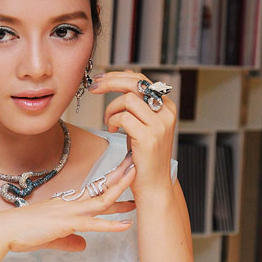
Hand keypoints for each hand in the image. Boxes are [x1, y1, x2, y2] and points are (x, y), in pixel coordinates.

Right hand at [0, 155, 135, 254]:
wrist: (4, 230)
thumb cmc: (23, 231)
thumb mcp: (52, 237)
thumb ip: (69, 240)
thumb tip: (83, 245)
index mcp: (67, 204)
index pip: (95, 191)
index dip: (112, 183)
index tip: (127, 175)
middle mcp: (71, 203)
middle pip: (102, 189)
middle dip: (122, 180)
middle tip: (140, 168)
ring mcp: (69, 212)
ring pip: (101, 201)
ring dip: (122, 196)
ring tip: (140, 192)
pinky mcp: (66, 223)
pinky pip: (93, 224)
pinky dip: (111, 225)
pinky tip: (125, 225)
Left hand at [89, 70, 176, 197]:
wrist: (153, 184)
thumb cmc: (144, 156)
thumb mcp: (142, 124)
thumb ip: (137, 103)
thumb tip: (124, 76)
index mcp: (166, 107)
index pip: (141, 80)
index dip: (118, 76)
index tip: (101, 79)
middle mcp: (166, 113)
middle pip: (135, 83)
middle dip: (110, 81)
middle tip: (94, 86)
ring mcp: (159, 125)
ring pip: (127, 99)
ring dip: (111, 108)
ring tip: (109, 121)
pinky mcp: (148, 137)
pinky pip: (123, 117)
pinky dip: (113, 121)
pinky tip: (113, 129)